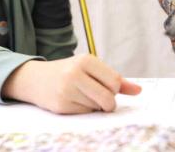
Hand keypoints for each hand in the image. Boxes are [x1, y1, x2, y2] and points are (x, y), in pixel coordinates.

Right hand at [1, 55, 140, 113]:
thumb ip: (116, 79)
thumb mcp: (90, 69)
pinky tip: (74, 101)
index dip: (114, 89)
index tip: (107, 87)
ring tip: (83, 95)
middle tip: (99, 97)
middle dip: (108, 102)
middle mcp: (75, 73)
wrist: (35, 79)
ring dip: (95, 106)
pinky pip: (85, 113)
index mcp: (85, 60)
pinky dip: (84, 110)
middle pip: (108, 97)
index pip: (114, 82)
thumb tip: (139, 90)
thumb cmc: (69, 72)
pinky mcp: (61, 105)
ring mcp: (67, 90)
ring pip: (97, 107)